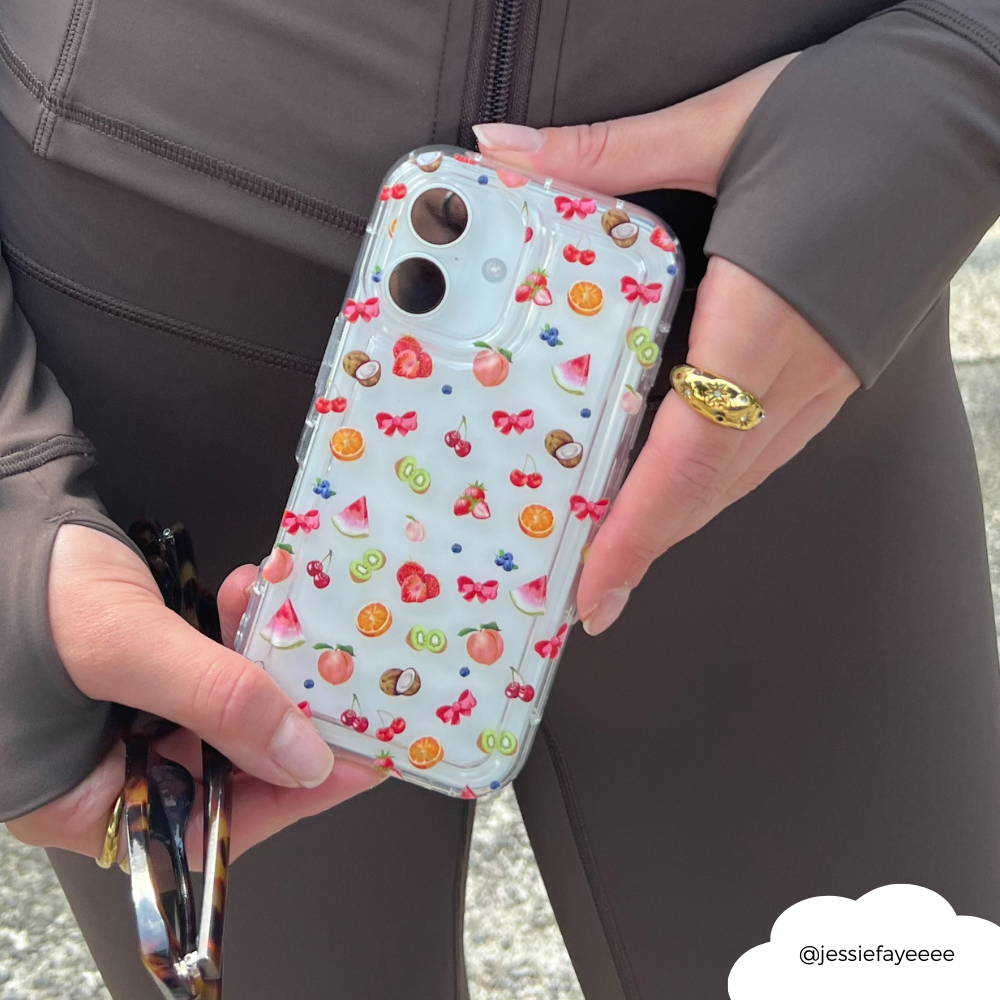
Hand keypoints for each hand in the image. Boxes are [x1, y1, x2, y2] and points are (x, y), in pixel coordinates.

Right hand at [7, 526, 379, 861]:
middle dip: (284, 719)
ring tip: (289, 619)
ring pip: (224, 710)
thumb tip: (305, 760)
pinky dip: (233, 633)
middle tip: (340, 684)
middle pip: (225, 768)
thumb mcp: (121, 649)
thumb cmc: (17, 594)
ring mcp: (125, 716)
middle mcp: (107, 767)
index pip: (202, 824)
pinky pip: (205, 666)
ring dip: (263, 663)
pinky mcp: (141, 669)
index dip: (284, 798)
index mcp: (82, 800)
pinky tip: (247, 591)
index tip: (349, 764)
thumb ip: (216, 702)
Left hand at [474, 54, 860, 634]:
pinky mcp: (833, 371)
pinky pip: (764, 450)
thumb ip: (608, 151)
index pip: (690, 451)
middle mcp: (800, 369)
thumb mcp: (721, 125)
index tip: (596, 588)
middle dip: (646, 547)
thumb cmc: (855, 115)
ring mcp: (824, 378)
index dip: (639, 528)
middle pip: (710, 485)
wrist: (965, 116)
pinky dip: (711, 485)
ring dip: (677, 523)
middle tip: (588, 595)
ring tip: (618, 555)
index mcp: (763, 317)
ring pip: (740, 477)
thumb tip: (504, 150)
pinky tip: (677, 487)